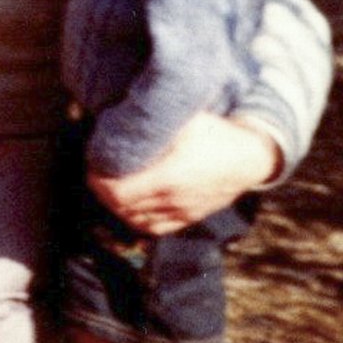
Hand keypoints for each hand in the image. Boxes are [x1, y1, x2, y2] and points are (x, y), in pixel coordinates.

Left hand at [88, 114, 280, 234]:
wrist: (248, 157)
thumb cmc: (214, 132)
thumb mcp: (184, 119)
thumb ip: (154, 121)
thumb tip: (120, 114)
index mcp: (168, 177)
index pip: (117, 192)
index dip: (98, 180)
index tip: (94, 164)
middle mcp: (172, 200)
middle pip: (121, 207)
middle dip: (104, 191)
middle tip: (98, 172)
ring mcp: (181, 213)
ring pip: (136, 221)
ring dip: (118, 206)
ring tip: (111, 186)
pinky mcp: (189, 218)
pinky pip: (154, 228)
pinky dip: (137, 218)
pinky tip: (131, 203)